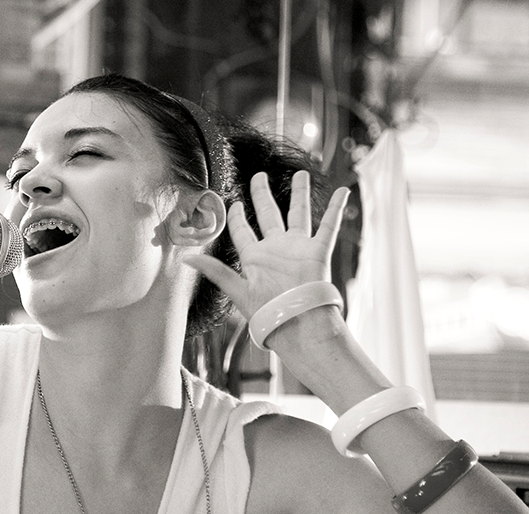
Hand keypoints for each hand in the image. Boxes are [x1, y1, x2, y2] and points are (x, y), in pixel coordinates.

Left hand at [184, 170, 349, 317]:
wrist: (297, 324)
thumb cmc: (266, 312)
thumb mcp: (237, 289)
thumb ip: (214, 271)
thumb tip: (185, 258)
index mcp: (255, 257)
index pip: (243, 231)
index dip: (238, 216)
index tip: (234, 203)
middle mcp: (276, 249)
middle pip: (269, 214)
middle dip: (262, 195)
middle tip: (259, 176)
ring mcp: (298, 248)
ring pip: (299, 213)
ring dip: (300, 193)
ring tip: (300, 174)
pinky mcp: (318, 252)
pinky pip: (329, 226)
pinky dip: (337, 209)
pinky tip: (343, 191)